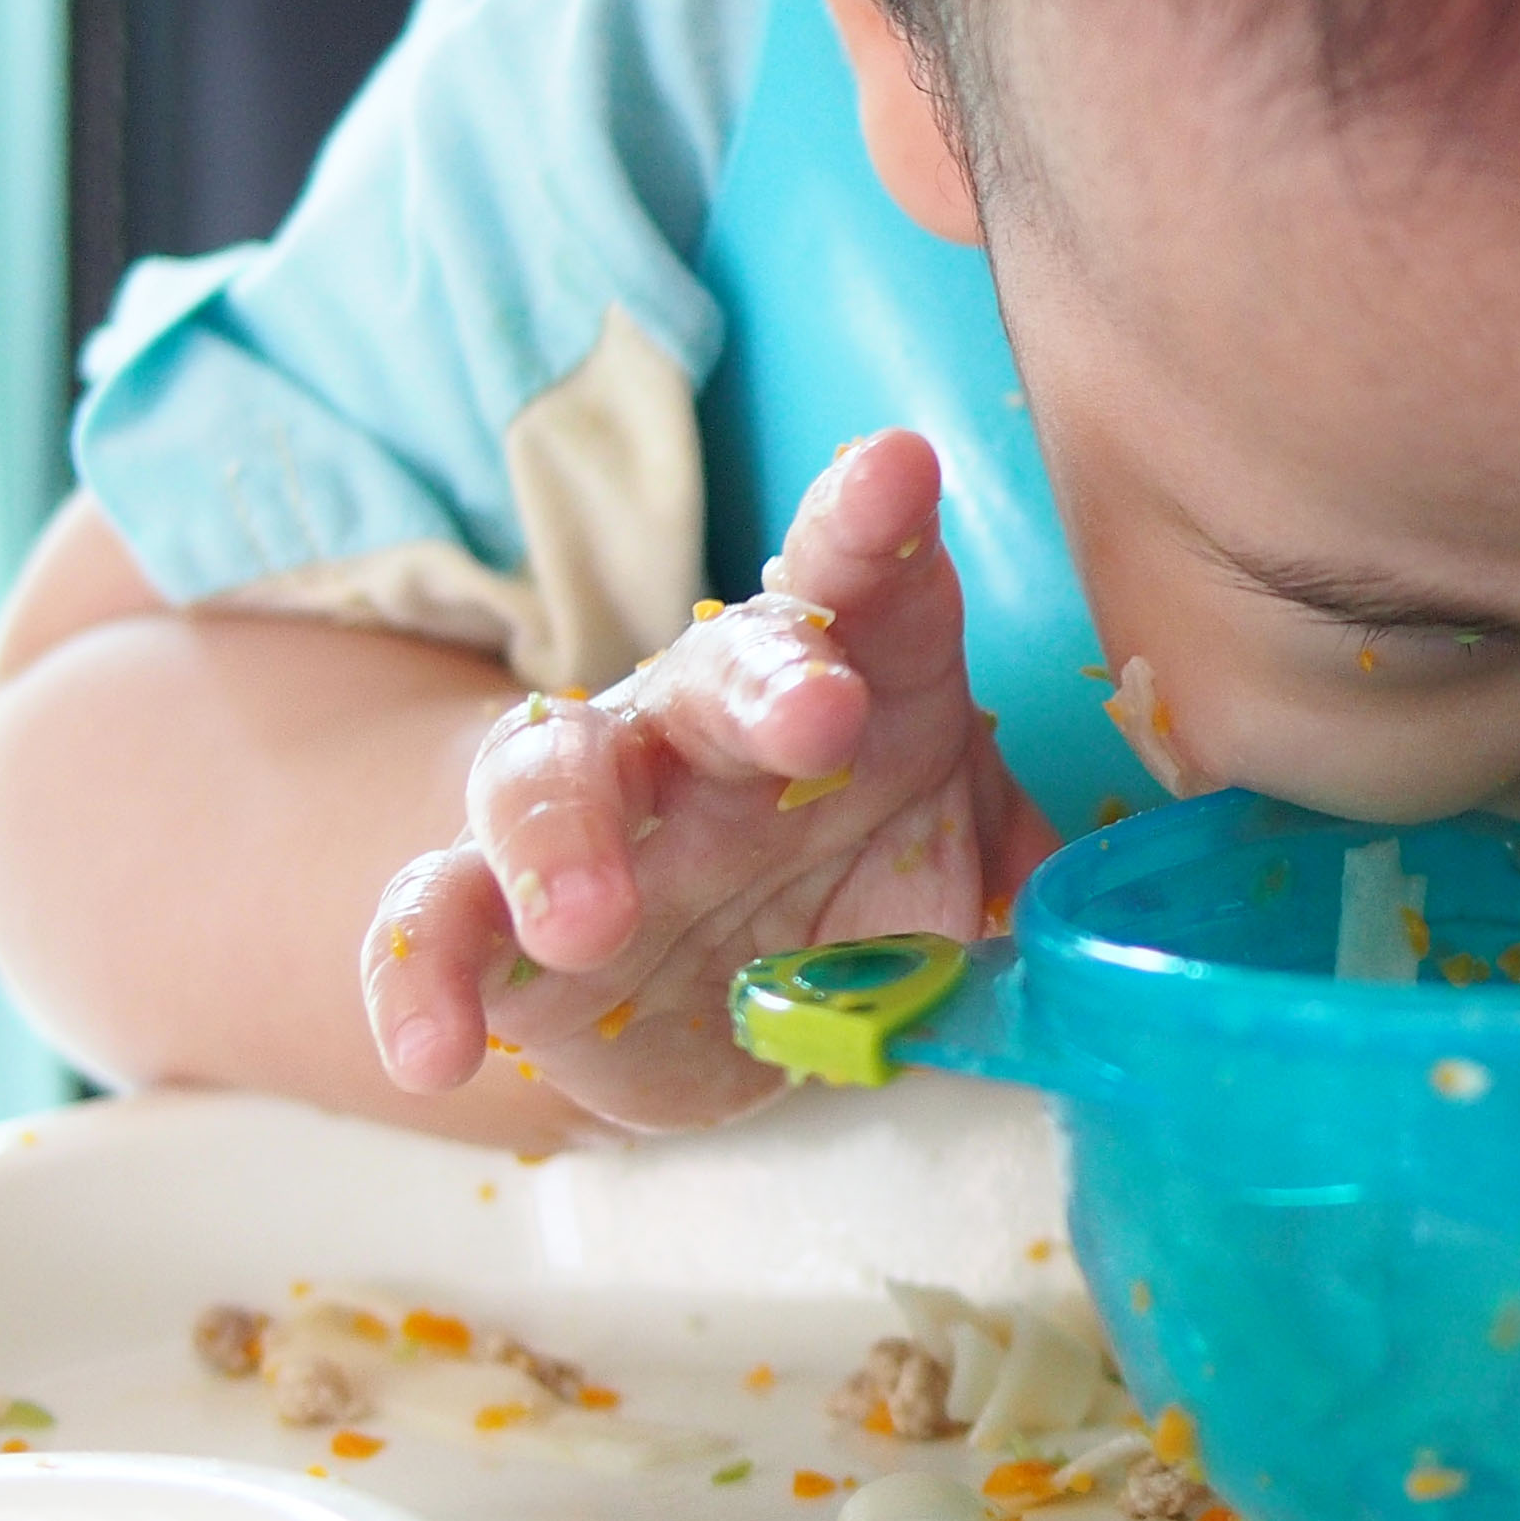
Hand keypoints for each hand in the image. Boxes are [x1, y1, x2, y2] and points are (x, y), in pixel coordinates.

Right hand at [362, 431, 1059, 1129]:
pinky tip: (429, 1051)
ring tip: (588, 922)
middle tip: (817, 717)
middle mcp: (706, 723)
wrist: (720, 992)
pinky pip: (430, 924)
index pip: (865, 585)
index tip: (898, 469)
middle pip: (718, 667)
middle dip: (764, 681)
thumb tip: (1101, 907)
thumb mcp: (959, 870)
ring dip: (561, 837)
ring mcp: (590, 815)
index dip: (876, 523)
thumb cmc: (861, 887)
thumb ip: (1021, 869)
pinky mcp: (496, 917)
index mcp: (845, 680)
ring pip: (543, 776)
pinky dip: (419, 979)